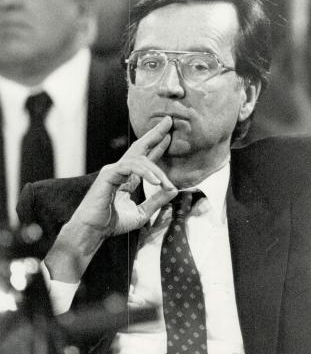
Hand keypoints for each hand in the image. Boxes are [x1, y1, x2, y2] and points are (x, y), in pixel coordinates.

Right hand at [45, 116, 177, 281]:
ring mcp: (113, 171)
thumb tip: (174, 189)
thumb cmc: (112, 223)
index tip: (169, 136)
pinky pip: (130, 167)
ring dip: (157, 170)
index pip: (144, 158)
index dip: (157, 146)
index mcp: (126, 178)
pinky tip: (156, 182)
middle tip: (168, 121)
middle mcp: (120, 170)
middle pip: (139, 147)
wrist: (92, 231)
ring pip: (140, 160)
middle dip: (154, 134)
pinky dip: (145, 173)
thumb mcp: (142, 212)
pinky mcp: (109, 175)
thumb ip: (157, 200)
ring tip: (167, 184)